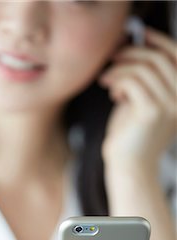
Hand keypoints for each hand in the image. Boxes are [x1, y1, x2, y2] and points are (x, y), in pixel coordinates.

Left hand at [99, 27, 176, 171]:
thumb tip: (134, 49)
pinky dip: (117, 80)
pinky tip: (111, 92)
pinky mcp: (151, 111)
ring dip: (120, 69)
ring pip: (143, 68)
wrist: (129, 167)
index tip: (140, 34)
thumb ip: (144, 80)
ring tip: (107, 80)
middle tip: (112, 58)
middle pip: (159, 59)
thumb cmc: (131, 137)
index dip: (160, 41)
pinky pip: (132, 81)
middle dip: (132, 53)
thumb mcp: (141, 102)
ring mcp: (169, 105)